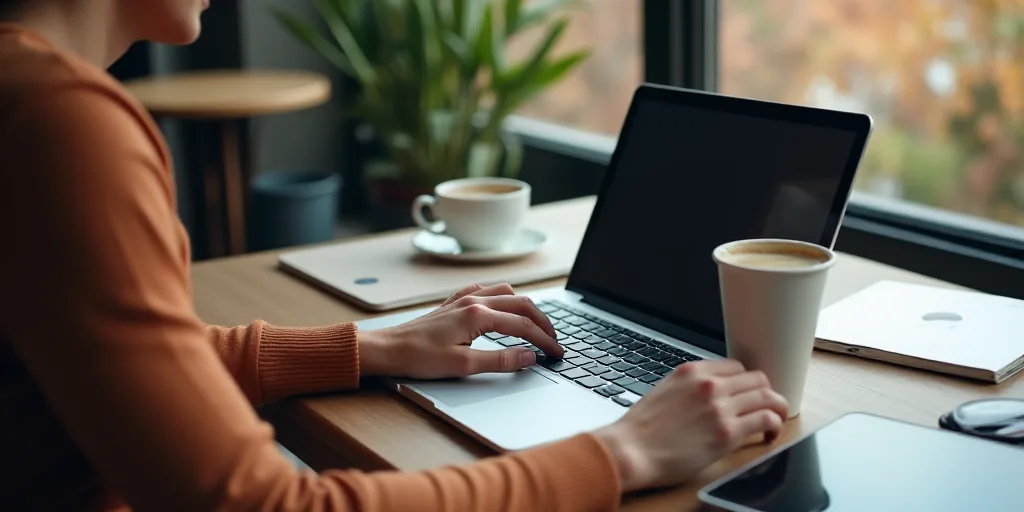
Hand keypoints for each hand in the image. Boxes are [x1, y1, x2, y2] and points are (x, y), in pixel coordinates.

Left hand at [358, 283, 562, 378]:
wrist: (388, 349)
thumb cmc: (419, 358)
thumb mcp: (463, 366)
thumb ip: (500, 360)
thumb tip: (529, 357)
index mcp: (478, 315)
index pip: (523, 325)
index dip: (544, 341)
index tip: (557, 354)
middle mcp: (473, 301)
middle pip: (522, 303)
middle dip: (543, 321)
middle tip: (554, 340)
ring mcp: (463, 299)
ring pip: (506, 291)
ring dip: (525, 306)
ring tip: (536, 324)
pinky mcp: (453, 303)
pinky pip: (486, 290)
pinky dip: (503, 297)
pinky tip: (503, 306)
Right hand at [593, 360, 787, 492]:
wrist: (631, 450)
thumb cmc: (641, 429)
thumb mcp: (664, 391)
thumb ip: (690, 388)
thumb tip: (710, 396)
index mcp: (692, 371)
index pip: (736, 366)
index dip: (745, 381)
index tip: (747, 394)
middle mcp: (709, 384)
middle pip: (757, 378)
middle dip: (764, 393)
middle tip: (764, 407)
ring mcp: (720, 407)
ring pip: (767, 396)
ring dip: (775, 408)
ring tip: (773, 421)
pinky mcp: (727, 433)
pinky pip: (766, 419)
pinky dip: (775, 425)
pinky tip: (769, 434)